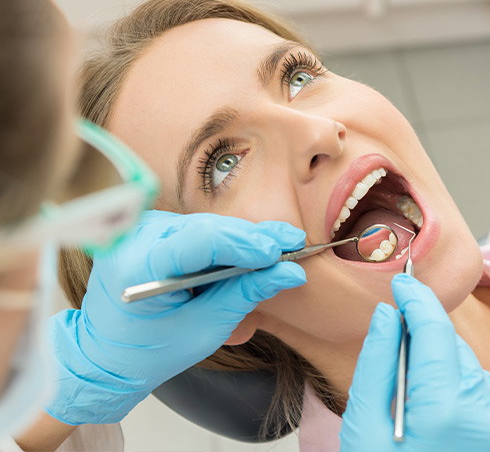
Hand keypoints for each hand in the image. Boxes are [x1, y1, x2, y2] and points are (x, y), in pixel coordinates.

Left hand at [44, 210, 305, 424]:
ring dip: (242, 237)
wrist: (105, 354)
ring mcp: (138, 230)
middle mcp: (134, 238)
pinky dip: (224, 240)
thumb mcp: (203, 330)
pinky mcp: (148, 230)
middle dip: (252, 238)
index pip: (201, 241)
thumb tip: (288, 272)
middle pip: (206, 227)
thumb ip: (245, 295)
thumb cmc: (151, 352)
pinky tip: (251, 247)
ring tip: (279, 246)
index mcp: (139, 267)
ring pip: (204, 225)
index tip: (281, 251)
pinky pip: (194, 229)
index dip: (245, 243)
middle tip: (293, 243)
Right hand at [340, 274, 489, 451]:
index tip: (401, 282)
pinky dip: (455, 393)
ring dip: (439, 372)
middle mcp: (488, 412)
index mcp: (446, 409)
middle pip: (449, 347)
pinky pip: (477, 391)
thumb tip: (386, 315)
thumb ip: (376, 362)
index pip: (434, 327)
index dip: (415, 298)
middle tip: (398, 378)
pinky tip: (438, 425)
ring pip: (465, 368)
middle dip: (421, 344)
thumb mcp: (364, 425)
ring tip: (418, 416)